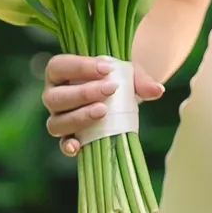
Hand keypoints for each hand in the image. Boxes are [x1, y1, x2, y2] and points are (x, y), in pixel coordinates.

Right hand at [44, 53, 163, 158]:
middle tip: (111, 89)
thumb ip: (141, 79)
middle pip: (54, 97)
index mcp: (60, 72)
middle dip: (82, 93)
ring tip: (103, 111)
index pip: (59, 66)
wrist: (122, 94)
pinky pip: (63, 143)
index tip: (107, 68)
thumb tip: (158, 90)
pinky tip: (79, 146)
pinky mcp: (69, 136)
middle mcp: (53, 95)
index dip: (79, 67)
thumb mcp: (129, 73)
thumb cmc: (118, 77)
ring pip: (56, 122)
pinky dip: (68, 146)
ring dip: (79, 117)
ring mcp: (59, 118)